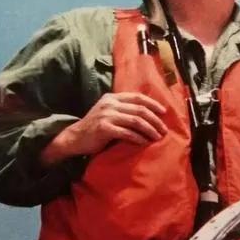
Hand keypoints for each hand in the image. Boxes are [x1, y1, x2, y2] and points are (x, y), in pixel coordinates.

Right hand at [40, 92, 166, 166]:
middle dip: (155, 120)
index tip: (164, 112)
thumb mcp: (108, 111)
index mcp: (112, 97)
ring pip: (136, 121)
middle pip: (140, 109)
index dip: (153, 104)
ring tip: (157, 137)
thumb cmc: (94, 127)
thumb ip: (122, 109)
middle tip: (164, 129)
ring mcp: (107, 115)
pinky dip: (138, 138)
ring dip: (150, 130)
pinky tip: (144, 143)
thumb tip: (147, 113)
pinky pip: (127, 133)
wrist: (75, 138)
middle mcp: (110, 104)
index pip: (137, 97)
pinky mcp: (104, 128)